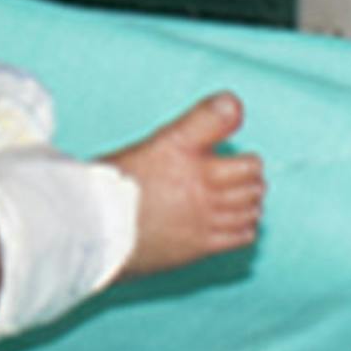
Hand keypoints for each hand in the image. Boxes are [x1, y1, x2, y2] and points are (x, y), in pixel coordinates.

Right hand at [102, 95, 264, 285]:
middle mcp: (204, 191)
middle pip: (251, 187)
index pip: (247, 164)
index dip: (248, 160)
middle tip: (243, 176)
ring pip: (248, 210)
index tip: (239, 159)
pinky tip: (236, 223)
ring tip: (241, 198)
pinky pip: (239, 236)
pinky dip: (244, 227)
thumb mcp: (162, 139)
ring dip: (250, 202)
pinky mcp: (199, 246)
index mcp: (195, 161)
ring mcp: (204, 221)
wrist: (98, 226)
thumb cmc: (119, 181)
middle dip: (252, 179)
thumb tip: (235, 104)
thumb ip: (203, 121)